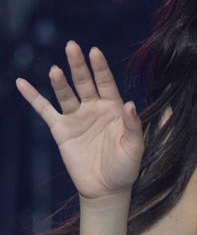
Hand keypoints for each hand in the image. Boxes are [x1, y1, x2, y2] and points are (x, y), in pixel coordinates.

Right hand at [16, 41, 144, 199]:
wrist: (106, 188)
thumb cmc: (126, 166)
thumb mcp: (135, 146)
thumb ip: (133, 125)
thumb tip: (130, 104)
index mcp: (115, 108)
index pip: (106, 82)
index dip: (100, 67)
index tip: (94, 51)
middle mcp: (95, 108)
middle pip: (85, 82)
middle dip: (79, 65)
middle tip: (72, 46)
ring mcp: (76, 117)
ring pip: (66, 94)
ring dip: (60, 81)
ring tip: (56, 69)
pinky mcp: (61, 130)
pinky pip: (44, 110)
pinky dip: (33, 97)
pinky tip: (22, 83)